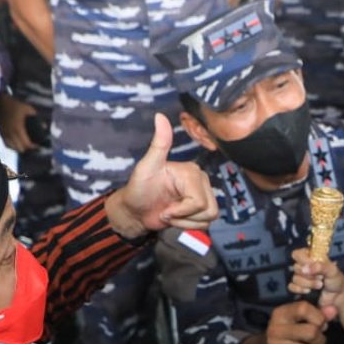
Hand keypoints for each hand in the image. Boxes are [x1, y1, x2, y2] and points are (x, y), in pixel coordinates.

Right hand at [0, 93, 37, 152]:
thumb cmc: (15, 105)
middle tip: (32, 145)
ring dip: (19, 148)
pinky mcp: (0, 132)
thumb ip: (37, 118)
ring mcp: (4, 133)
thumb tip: (44, 127)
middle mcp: (10, 133)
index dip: (33, 146)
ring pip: (12, 147)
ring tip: (25, 146)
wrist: (0, 102)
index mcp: (18, 128)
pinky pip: (6, 144)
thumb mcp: (28, 109)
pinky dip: (12, 146)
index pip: (26, 144)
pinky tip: (16, 144)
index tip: (37, 145)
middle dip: (27, 148)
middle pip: (20, 148)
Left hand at [108, 114, 218, 236]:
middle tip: (167, 210)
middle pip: (207, 210)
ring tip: (171, 213)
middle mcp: (201, 181)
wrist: (135, 211)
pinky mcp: (202, 209)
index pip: (198, 200)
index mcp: (191, 171)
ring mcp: (204, 195)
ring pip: (209, 217)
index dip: (181, 210)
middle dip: (183, 216)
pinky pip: (206, 224)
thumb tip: (160, 116)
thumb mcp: (146, 167)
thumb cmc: (138, 189)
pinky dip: (189, 226)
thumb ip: (158, 144)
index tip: (164, 207)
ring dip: (186, 222)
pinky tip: (176, 218)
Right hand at [252, 300, 327, 343]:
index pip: (304, 308)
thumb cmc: (285, 334)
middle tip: (317, 341)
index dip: (318, 317)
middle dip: (321, 339)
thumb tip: (334, 310)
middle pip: (312, 332)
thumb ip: (317, 314)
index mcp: (280, 314)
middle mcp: (276, 330)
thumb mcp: (297, 320)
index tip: (320, 324)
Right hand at [289, 248, 343, 320]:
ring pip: (295, 278)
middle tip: (321, 277)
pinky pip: (291, 287)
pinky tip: (309, 291)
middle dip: (309, 274)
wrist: (337, 297)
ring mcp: (301, 277)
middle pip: (296, 267)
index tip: (312, 265)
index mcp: (311, 258)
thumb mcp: (332, 270)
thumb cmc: (336, 280)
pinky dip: (300, 289)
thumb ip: (320, 266)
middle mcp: (304, 266)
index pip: (297, 254)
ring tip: (320, 285)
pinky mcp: (299, 288)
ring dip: (308, 283)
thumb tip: (305, 268)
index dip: (303, 260)